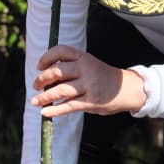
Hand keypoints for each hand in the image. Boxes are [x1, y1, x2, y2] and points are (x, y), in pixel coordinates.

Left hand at [30, 44, 146, 117]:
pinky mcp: (91, 102)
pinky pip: (69, 106)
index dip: (47, 58)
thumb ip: (72, 68)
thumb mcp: (90, 65)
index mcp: (84, 57)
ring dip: (44, 97)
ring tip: (35, 101)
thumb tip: (46, 78)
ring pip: (60, 90)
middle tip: (35, 85)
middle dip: (42, 79)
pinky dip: (55, 110)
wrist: (127, 89)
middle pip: (57, 71)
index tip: (39, 66)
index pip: (61, 51)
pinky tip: (45, 113)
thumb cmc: (103, 77)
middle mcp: (86, 69)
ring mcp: (89, 86)